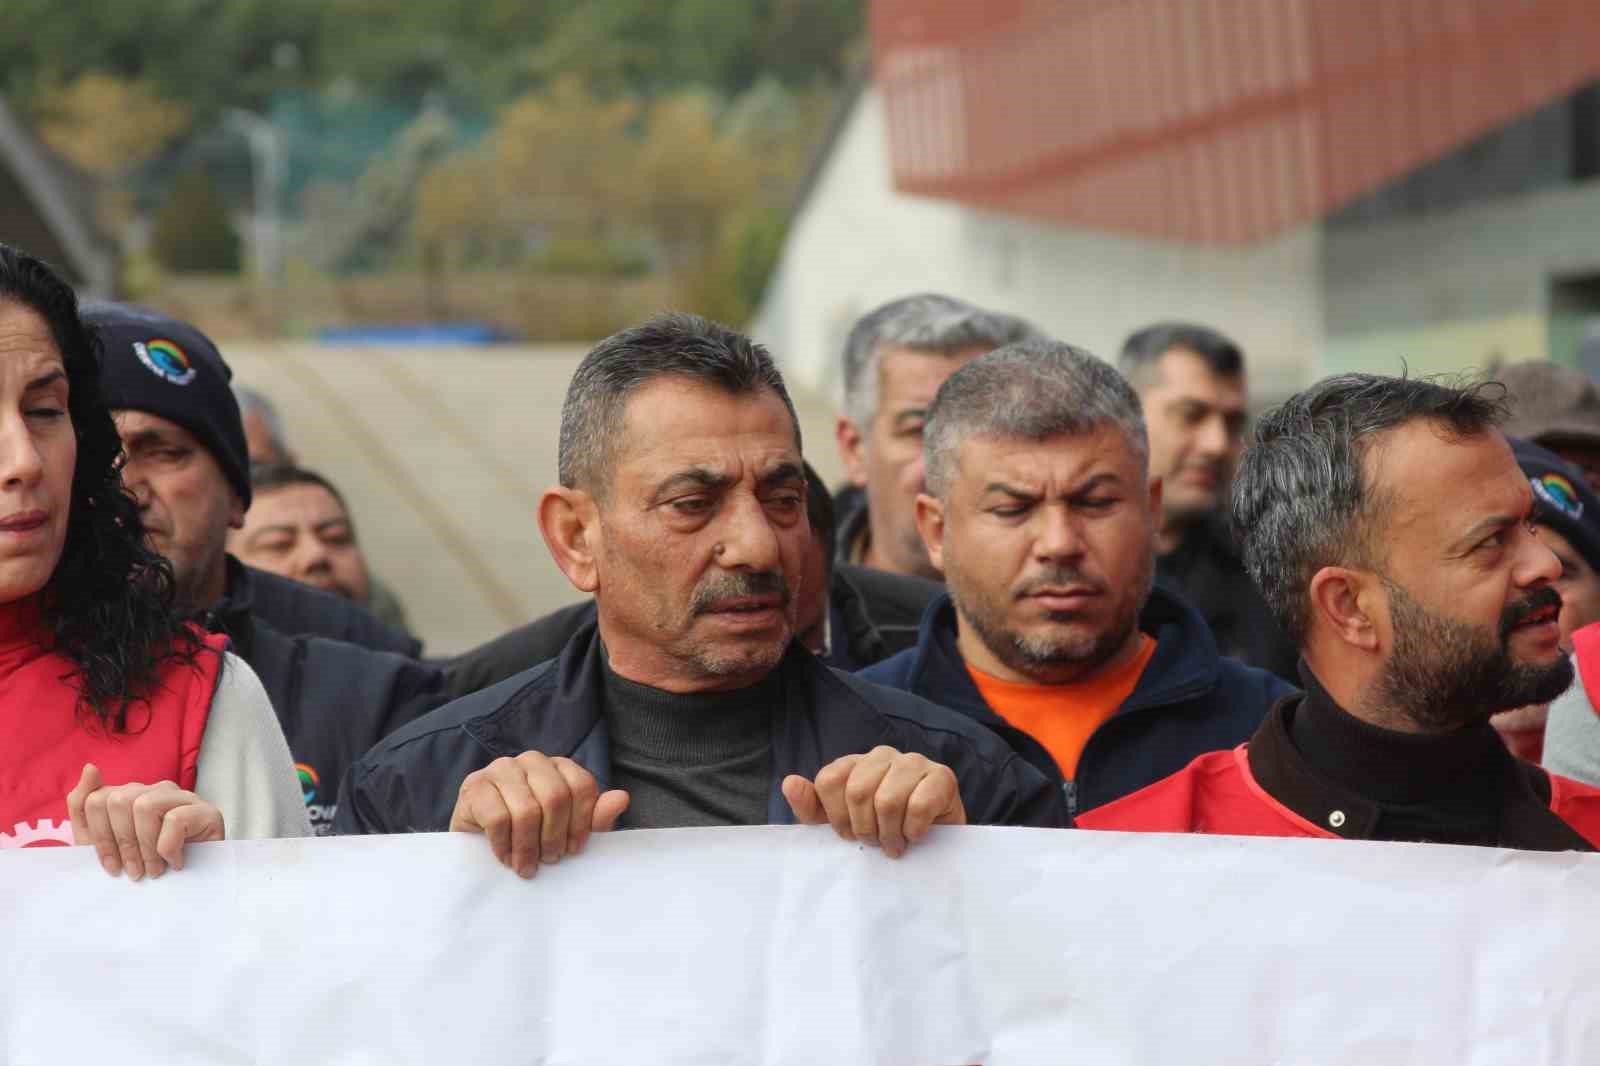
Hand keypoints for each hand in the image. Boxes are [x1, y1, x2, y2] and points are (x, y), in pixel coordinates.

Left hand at [66, 763, 224, 879]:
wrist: (190, 891)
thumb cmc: (145, 866)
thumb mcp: (103, 843)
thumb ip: (85, 805)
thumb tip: (90, 767)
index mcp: (132, 795)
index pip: (96, 800)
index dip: (100, 838)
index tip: (113, 866)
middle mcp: (156, 790)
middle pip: (118, 800)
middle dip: (122, 843)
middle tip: (135, 871)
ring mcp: (183, 797)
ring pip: (145, 806)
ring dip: (146, 847)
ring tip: (154, 870)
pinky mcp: (206, 811)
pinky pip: (175, 820)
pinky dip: (169, 848)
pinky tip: (175, 862)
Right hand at [449, 752, 628, 877]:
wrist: (479, 843)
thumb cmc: (530, 835)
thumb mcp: (567, 830)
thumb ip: (594, 817)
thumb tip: (622, 798)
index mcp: (559, 766)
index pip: (582, 786)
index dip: (582, 823)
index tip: (574, 850)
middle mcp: (531, 760)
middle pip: (556, 796)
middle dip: (554, 837)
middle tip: (550, 861)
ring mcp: (501, 769)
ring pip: (527, 810)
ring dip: (529, 847)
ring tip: (527, 866)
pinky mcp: (474, 786)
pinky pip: (498, 818)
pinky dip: (505, 845)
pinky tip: (506, 857)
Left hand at [782, 745, 965, 857]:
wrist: (934, 841)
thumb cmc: (883, 829)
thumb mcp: (841, 823)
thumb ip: (811, 807)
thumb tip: (789, 783)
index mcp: (855, 763)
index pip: (829, 780)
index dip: (837, 817)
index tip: (849, 835)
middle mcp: (882, 755)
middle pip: (857, 791)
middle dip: (864, 829)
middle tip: (875, 843)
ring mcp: (914, 762)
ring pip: (887, 800)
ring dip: (889, 834)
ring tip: (895, 844)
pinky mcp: (942, 777)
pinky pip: (919, 805)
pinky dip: (913, 830)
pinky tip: (916, 835)